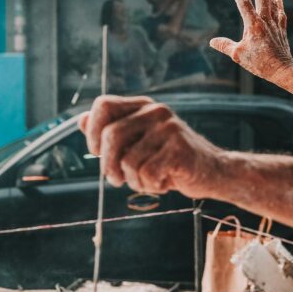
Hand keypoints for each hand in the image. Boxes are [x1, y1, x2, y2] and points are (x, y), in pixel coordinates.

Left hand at [78, 95, 221, 197]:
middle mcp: (155, 111)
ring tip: (148, 180)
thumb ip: (110, 131)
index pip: (103, 105)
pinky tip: (163, 182)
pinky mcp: (179, 149)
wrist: (212, 173)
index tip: (97, 152)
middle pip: (111, 137)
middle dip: (108, 165)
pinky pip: (146, 173)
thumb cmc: (169, 160)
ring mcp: (169, 128)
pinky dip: (149, 186)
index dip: (92, 132)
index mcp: (142, 107)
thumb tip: (80, 120)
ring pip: (128, 161)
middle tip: (116, 180)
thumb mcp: (138, 143)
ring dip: (133, 181)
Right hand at [210, 0, 292, 80]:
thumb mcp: (238, 55)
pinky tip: (278, 0)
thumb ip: (225, 45)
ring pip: (272, 2)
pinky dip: (278, 6)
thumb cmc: (259, 63)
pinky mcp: (281, 30)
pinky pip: (280, 14)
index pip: (242, 2)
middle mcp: (265, 21)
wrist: (281, 70)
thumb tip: (212, 41)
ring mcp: (275, 24)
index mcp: (253, 24)